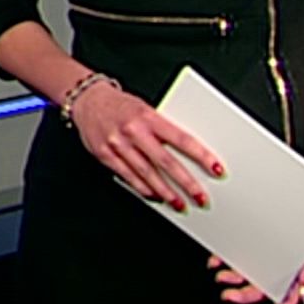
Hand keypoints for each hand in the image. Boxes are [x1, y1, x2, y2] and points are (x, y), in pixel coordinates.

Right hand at [69, 77, 223, 212]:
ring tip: (179, 203)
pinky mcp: (105, 155)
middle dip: (186, 183)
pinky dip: (143, 188)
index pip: (182, 139)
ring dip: (166, 192)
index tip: (216, 168)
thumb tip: (188, 154)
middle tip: (200, 197)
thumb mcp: (146, 109)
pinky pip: (128, 176)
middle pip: (166, 162)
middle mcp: (134, 130)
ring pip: (147, 174)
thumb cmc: (121, 105)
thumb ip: (163, 129)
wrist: (87, 100)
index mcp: (149, 116)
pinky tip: (155, 196)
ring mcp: (118, 144)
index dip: (201, 155)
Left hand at [209, 226, 303, 303]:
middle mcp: (277, 271)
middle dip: (241, 296)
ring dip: (231, 277)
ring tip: (221, 275)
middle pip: (258, 290)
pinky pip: (236, 254)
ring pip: (245, 275)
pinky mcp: (253, 243)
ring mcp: (264, 258)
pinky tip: (218, 258)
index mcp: (295, 277)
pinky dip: (225, 258)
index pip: (284, 303)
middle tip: (228, 295)